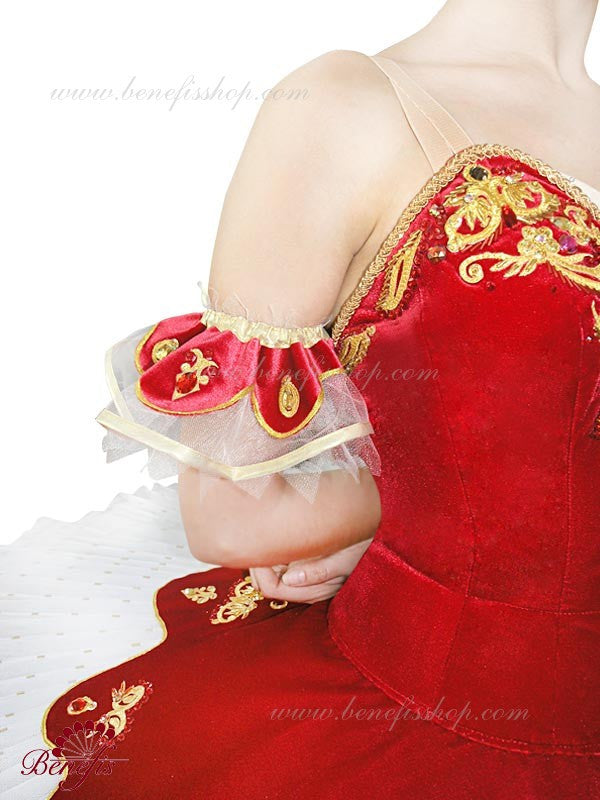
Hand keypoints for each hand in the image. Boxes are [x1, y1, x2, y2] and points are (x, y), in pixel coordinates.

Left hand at [249, 538, 371, 604]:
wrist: (375, 538)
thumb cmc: (362, 548)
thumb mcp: (344, 559)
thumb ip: (319, 571)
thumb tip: (290, 579)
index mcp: (315, 591)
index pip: (272, 588)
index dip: (261, 569)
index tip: (260, 547)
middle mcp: (306, 591)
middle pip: (266, 584)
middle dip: (260, 564)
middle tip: (259, 537)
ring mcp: (304, 581)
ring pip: (270, 575)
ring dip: (266, 559)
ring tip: (269, 536)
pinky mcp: (304, 570)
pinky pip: (278, 567)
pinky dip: (273, 555)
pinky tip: (278, 539)